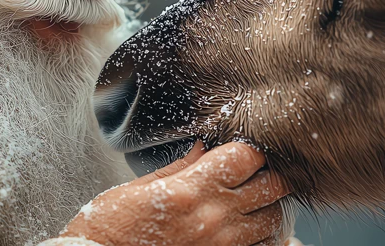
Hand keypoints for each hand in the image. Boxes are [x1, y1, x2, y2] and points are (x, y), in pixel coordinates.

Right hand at [59, 141, 292, 245]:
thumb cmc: (110, 228)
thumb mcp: (138, 188)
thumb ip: (178, 168)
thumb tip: (202, 149)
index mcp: (190, 191)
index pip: (246, 157)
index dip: (249, 148)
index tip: (241, 149)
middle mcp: (213, 219)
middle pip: (271, 187)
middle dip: (268, 173)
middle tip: (254, 172)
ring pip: (274, 220)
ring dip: (269, 206)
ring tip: (254, 200)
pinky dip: (264, 236)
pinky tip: (249, 228)